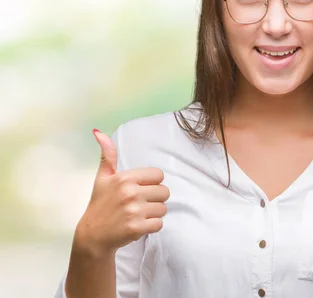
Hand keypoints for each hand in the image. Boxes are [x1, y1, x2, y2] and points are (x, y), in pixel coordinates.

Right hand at [74, 129, 169, 256]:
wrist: (92, 236)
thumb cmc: (100, 204)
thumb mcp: (102, 178)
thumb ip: (107, 155)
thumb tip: (99, 132)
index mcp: (125, 178)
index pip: (159, 175)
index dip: (152, 183)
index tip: (141, 190)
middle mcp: (130, 192)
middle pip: (164, 192)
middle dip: (155, 199)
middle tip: (140, 204)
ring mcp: (134, 211)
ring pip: (163, 208)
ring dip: (154, 213)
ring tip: (139, 215)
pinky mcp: (137, 228)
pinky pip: (159, 224)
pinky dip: (152, 226)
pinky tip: (139, 225)